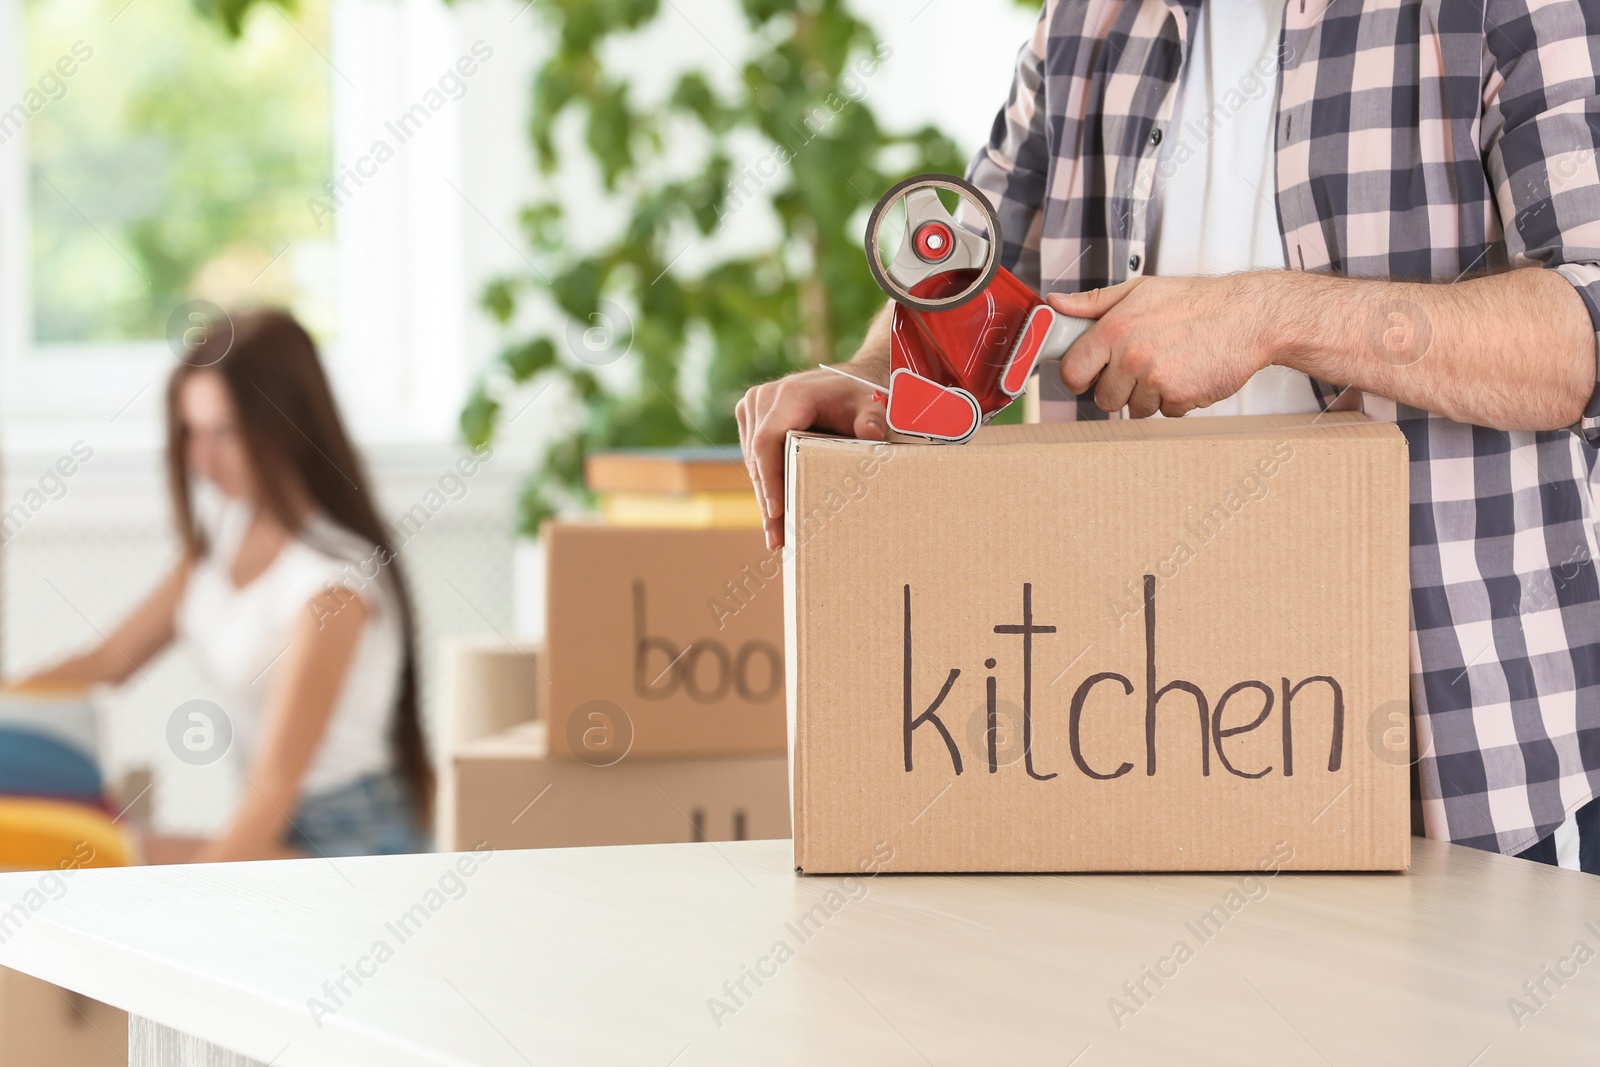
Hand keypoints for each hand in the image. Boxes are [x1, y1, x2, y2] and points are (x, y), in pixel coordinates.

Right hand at [736, 367, 888, 548]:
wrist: (849, 380)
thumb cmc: (860, 395)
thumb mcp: (873, 405)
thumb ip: (874, 418)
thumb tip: (871, 433)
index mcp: (790, 394)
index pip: (767, 442)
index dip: (769, 479)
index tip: (774, 512)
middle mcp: (764, 398)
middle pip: (757, 457)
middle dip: (767, 500)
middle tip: (777, 540)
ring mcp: (754, 407)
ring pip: (753, 461)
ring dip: (764, 498)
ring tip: (776, 536)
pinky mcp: (752, 418)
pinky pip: (755, 457)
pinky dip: (766, 484)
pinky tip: (775, 514)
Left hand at [1048, 274, 1277, 417]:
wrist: (1247, 317)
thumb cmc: (1194, 301)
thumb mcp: (1139, 290)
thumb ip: (1093, 303)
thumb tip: (1055, 304)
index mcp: (1114, 330)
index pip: (1072, 372)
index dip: (1079, 376)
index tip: (1090, 373)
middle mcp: (1131, 357)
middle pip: (1103, 399)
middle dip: (1118, 388)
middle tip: (1140, 365)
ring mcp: (1155, 381)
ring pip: (1134, 408)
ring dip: (1149, 394)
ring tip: (1169, 364)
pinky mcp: (1179, 399)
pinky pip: (1165, 412)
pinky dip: (1175, 399)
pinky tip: (1187, 373)